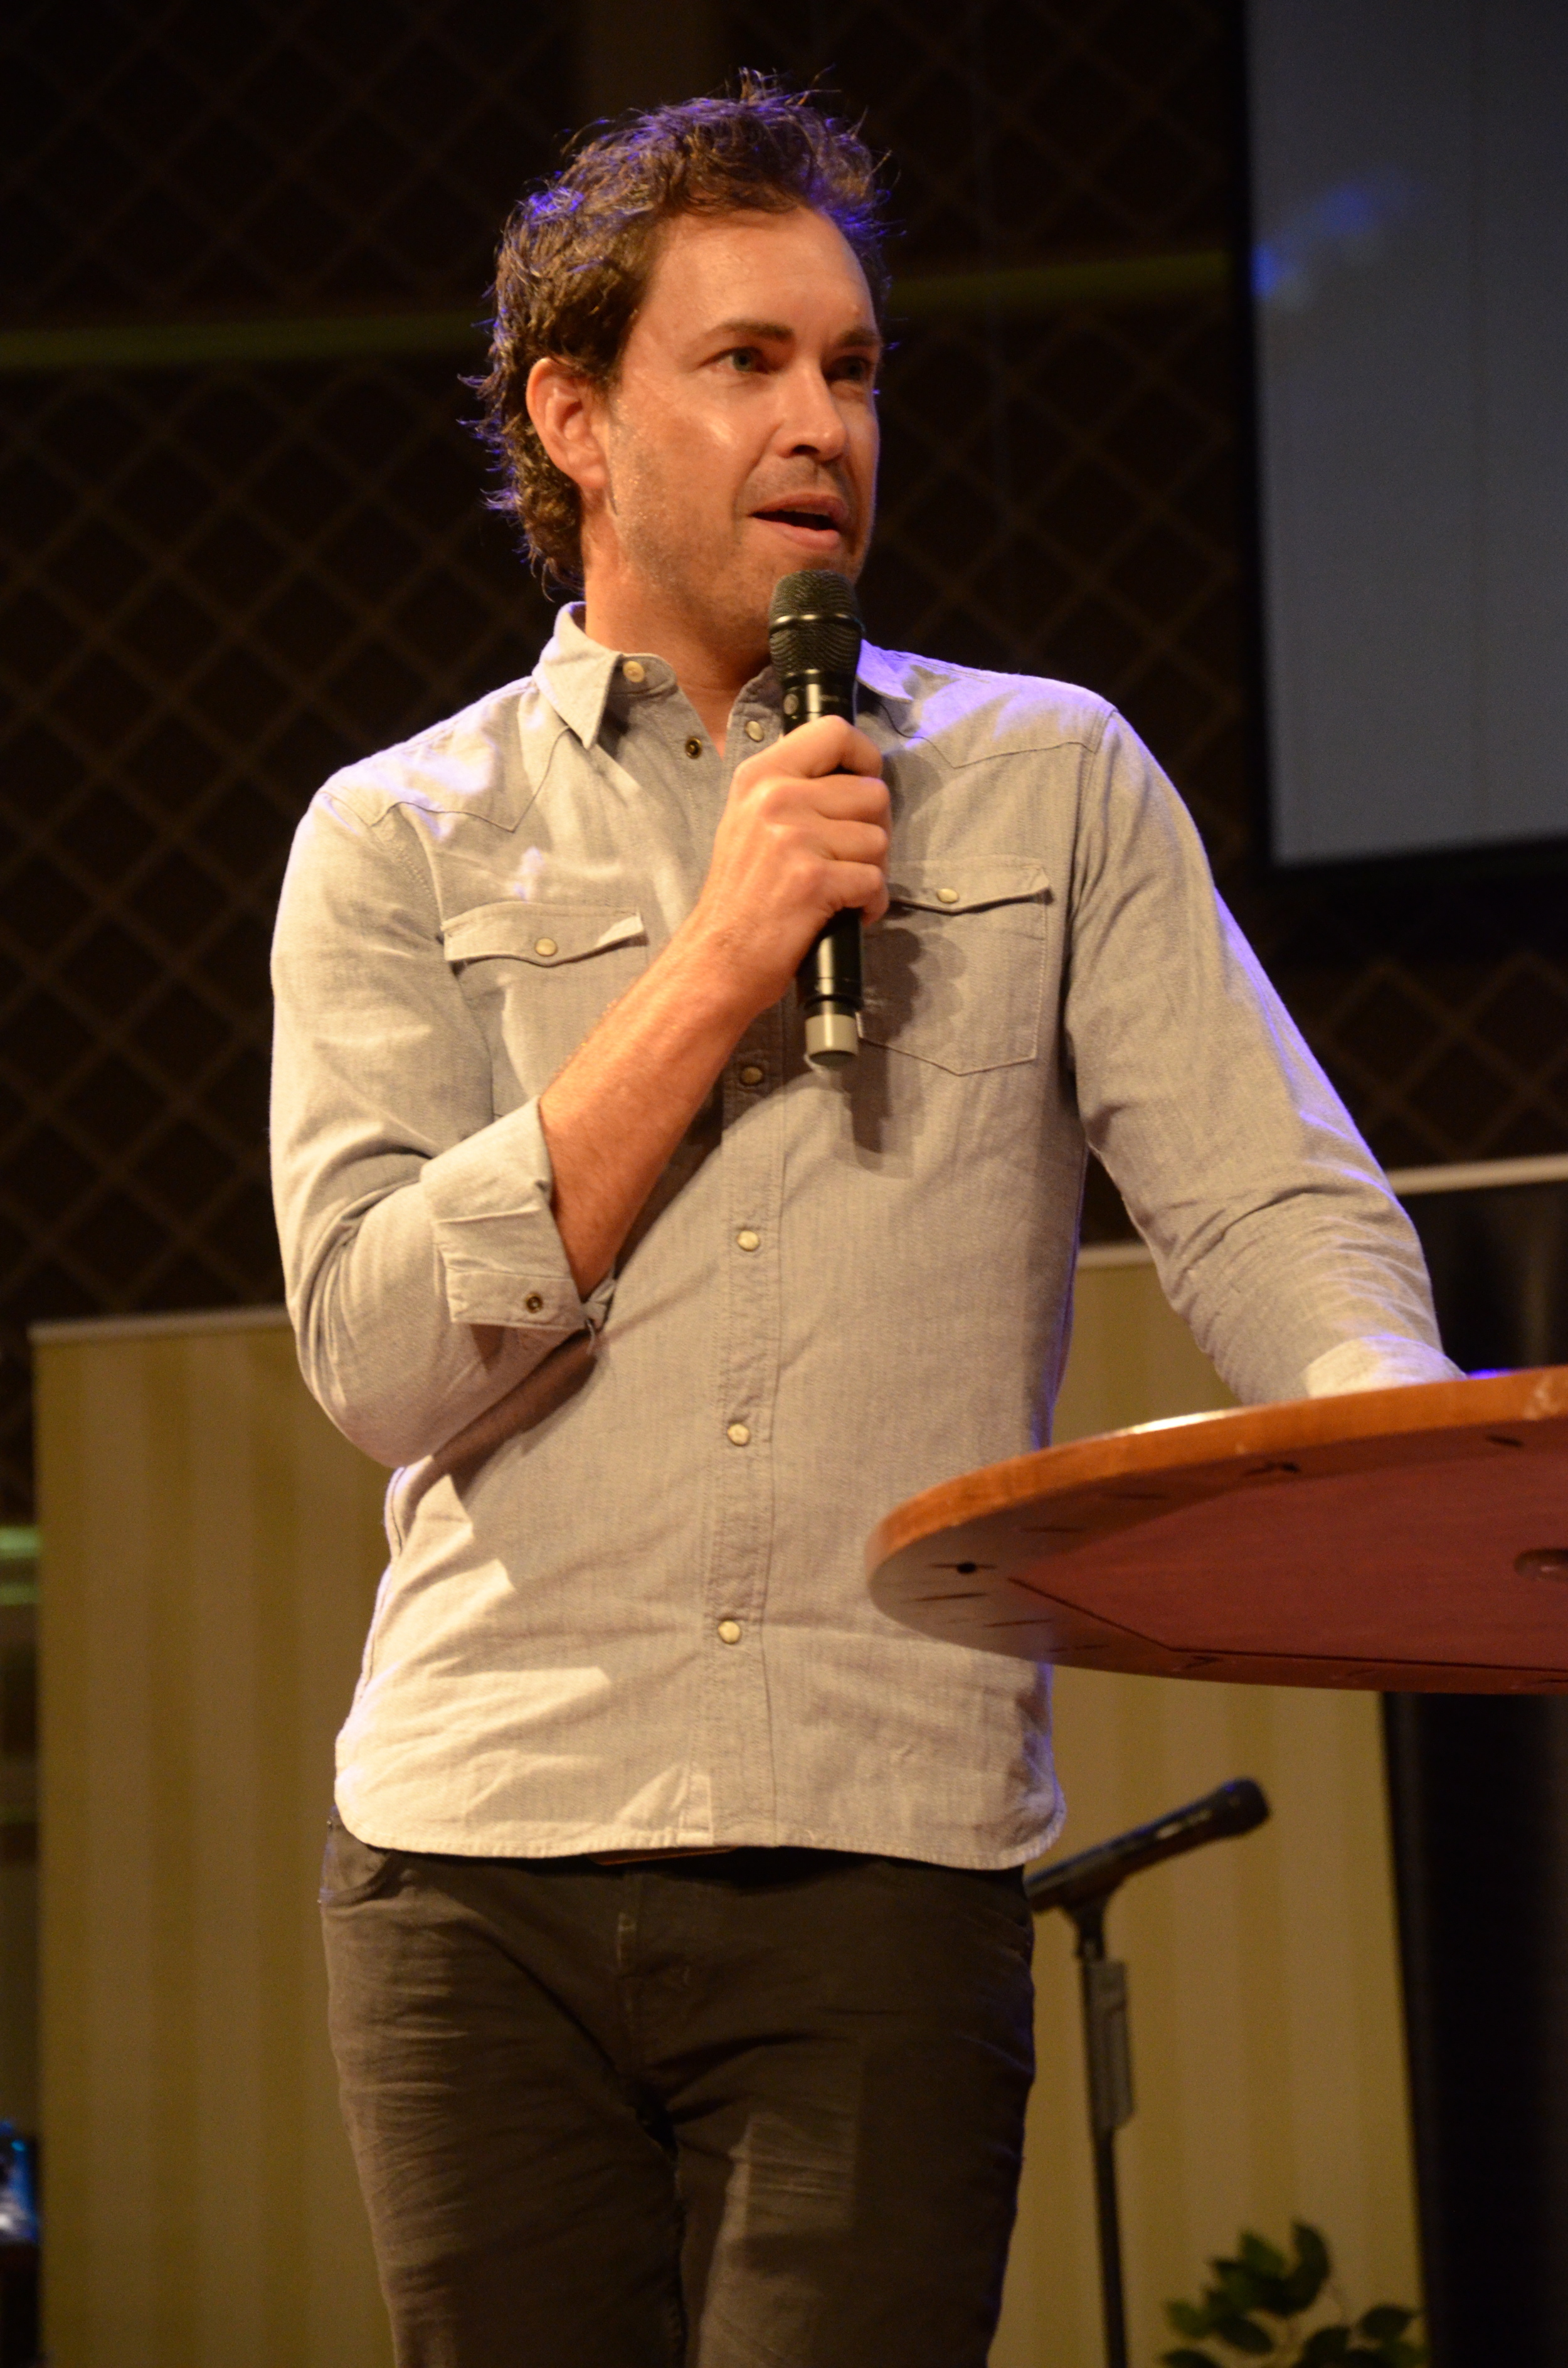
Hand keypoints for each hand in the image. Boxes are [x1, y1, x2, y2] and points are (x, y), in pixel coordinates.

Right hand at [680, 715, 888, 1020]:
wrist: (718, 957)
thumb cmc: (742, 896)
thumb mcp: (751, 822)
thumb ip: (795, 790)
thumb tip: (857, 777)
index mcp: (760, 776)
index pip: (835, 731)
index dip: (866, 758)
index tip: (864, 784)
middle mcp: (775, 798)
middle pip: (872, 792)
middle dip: (873, 830)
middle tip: (848, 858)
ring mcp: (794, 838)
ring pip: (879, 840)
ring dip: (871, 872)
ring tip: (839, 890)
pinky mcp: (814, 880)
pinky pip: (876, 881)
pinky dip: (870, 904)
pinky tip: (843, 913)